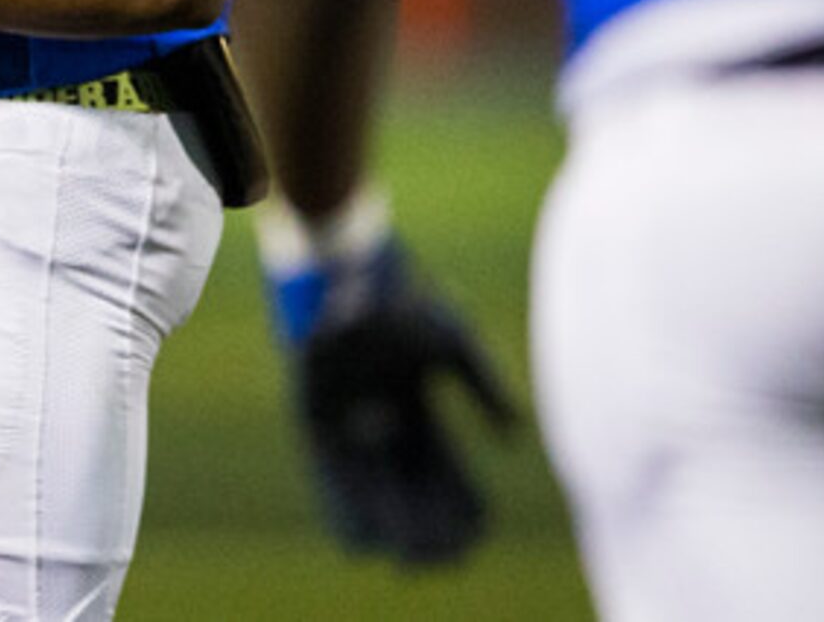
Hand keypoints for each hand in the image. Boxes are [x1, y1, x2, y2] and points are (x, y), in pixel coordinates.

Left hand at [262, 199, 514, 564]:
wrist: (353, 268)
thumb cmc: (406, 302)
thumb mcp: (456, 345)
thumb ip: (485, 386)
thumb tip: (514, 435)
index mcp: (414, 407)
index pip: (441, 469)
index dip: (458, 501)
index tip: (477, 531)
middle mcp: (379, 419)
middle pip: (406, 486)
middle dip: (426, 523)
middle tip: (441, 555)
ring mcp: (346, 421)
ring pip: (370, 487)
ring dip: (389, 524)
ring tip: (408, 556)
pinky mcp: (310, 419)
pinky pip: (329, 475)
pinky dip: (345, 507)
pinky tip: (363, 537)